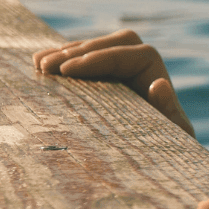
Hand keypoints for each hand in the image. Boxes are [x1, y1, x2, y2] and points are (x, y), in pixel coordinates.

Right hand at [34, 29, 193, 136]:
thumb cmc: (167, 152)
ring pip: (94, 49)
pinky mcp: (103, 78)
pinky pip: (82, 59)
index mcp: (160, 78)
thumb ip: (167, 112)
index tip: (68, 70)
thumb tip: (159, 83)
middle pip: (112, 44)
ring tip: (38, 65)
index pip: (135, 54)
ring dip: (64, 53)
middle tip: (46, 68)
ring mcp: (121, 71)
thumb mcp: (170, 137)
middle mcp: (143, 68)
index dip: (100, 58)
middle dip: (77, 52)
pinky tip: (38, 65)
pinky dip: (62, 60)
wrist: (158, 163)